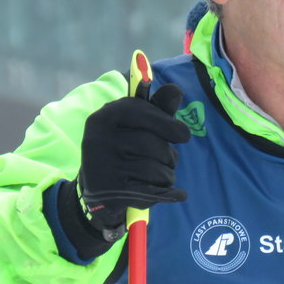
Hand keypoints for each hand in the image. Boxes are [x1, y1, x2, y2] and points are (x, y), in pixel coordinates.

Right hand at [78, 84, 189, 240]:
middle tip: (171, 159)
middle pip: (153, 145)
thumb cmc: (126, 145)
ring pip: (155, 170)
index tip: (184, 136)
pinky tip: (178, 194)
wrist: (99, 187)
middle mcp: (99, 140)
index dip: (169, 125)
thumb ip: (159, 107)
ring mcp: (103, 167)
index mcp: (106, 116)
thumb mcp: (139, 123)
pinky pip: (152, 192)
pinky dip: (170, 193)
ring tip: (163, 174)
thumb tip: (176, 90)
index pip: (145, 113)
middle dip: (169, 154)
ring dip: (168, 174)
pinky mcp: (110, 193)